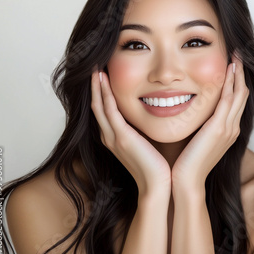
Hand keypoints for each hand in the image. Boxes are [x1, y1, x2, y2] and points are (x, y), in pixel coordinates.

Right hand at [90, 67, 170, 196]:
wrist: (159, 186)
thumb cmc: (158, 167)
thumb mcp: (148, 144)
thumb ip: (146, 130)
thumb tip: (158, 113)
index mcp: (115, 138)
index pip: (104, 110)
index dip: (102, 92)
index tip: (104, 75)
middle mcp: (109, 137)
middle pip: (97, 105)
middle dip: (95, 86)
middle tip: (95, 66)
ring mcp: (113, 137)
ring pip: (99, 105)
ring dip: (97, 86)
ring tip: (95, 68)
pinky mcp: (121, 137)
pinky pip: (109, 110)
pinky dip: (105, 93)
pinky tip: (104, 79)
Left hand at [171, 53, 248, 190]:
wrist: (186, 182)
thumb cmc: (186, 163)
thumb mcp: (196, 141)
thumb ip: (199, 126)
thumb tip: (191, 112)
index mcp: (227, 130)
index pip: (236, 101)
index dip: (236, 81)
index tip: (232, 64)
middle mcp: (232, 127)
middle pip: (242, 94)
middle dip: (240, 73)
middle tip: (237, 54)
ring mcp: (228, 128)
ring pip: (239, 93)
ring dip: (238, 73)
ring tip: (235, 55)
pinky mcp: (219, 128)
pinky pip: (229, 99)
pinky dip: (230, 82)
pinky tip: (228, 69)